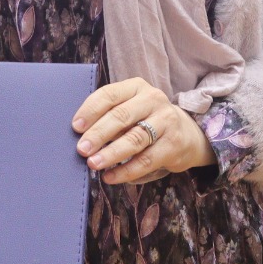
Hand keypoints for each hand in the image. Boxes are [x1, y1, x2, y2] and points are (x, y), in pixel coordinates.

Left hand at [72, 77, 215, 185]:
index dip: (91, 110)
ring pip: (135, 138)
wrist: (187, 133)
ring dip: (111, 153)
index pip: (110, 94)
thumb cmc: (146, 120)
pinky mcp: (173, 144)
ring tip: (93, 164)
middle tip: (81, 149)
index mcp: (136, 87)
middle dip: (98, 133)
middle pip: (121, 116)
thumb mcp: (131, 109)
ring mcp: (166, 121)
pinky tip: (110, 177)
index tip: (75, 127)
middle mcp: (153, 100)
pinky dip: (126, 171)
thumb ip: (109, 115)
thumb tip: (80, 135)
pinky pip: (146, 160)